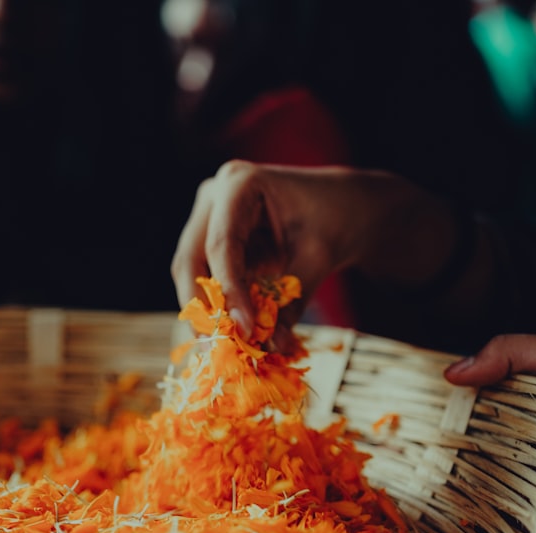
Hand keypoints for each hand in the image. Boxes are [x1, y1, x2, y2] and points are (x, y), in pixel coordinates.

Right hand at [170, 160, 454, 346]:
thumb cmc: (335, 221)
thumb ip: (292, 303)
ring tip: (226, 343)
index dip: (229, 291)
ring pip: (190, 270)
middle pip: (192, 257)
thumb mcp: (318, 259)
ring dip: (205, 309)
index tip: (243, 330)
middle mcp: (215, 195)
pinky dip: (217, 305)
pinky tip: (232, 330)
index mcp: (240, 183)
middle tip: (219, 345)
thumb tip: (273, 346)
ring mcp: (209, 215)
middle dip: (203, 305)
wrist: (344, 208)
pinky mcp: (212, 238)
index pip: (222, 245)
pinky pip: (204, 277)